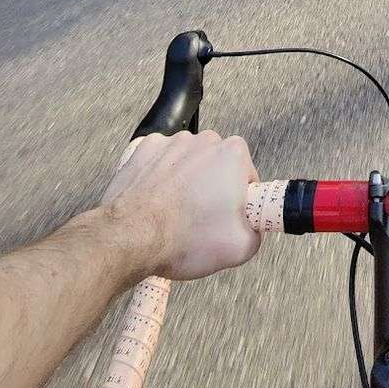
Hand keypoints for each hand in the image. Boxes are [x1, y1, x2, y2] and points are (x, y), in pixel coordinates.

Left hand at [102, 130, 260, 279]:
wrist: (130, 238)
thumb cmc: (183, 238)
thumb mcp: (241, 247)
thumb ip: (259, 229)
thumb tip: (254, 226)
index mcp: (233, 154)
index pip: (248, 177)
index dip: (241, 202)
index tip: (229, 217)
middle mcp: (204, 140)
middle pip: (219, 167)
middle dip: (214, 189)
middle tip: (203, 220)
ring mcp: (172, 142)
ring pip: (189, 164)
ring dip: (187, 183)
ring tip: (176, 214)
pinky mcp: (145, 149)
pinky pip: (161, 163)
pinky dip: (161, 179)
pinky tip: (159, 202)